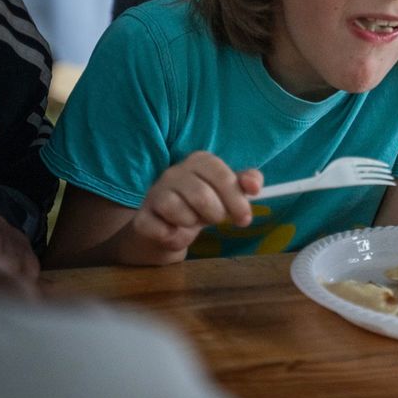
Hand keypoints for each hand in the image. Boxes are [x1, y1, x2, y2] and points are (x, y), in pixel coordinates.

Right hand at [129, 152, 262, 258]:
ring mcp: (155, 193)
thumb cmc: (202, 203)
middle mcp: (174, 172)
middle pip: (202, 196)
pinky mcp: (143, 217)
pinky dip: (172, 237)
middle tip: (216, 219)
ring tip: (192, 221)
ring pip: (180, 212)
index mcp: (199, 161)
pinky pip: (160, 230)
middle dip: (216, 214)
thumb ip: (245, 183)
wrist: (166, 226)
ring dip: (193, 223)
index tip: (245, 218)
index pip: (221, 176)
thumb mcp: (227, 191)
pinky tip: (174, 232)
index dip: (236, 200)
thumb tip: (255, 185)